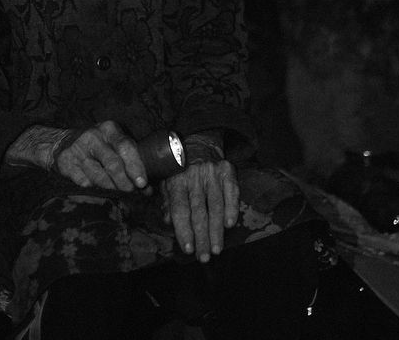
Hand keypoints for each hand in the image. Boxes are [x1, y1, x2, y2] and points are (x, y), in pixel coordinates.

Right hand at [51, 120, 147, 191]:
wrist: (62, 142)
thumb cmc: (98, 147)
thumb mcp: (114, 144)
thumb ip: (131, 161)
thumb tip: (147, 190)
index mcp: (109, 129)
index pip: (126, 147)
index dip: (135, 166)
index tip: (142, 183)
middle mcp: (93, 136)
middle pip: (113, 164)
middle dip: (125, 182)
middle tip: (131, 192)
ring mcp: (77, 149)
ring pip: (99, 176)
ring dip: (111, 189)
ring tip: (117, 193)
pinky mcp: (65, 162)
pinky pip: (84, 183)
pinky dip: (94, 189)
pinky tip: (98, 189)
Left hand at [161, 140, 239, 262]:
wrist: (199, 141)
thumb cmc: (180, 168)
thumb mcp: (167, 180)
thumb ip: (167, 201)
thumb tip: (167, 221)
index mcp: (176, 181)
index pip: (180, 209)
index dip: (183, 230)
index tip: (188, 249)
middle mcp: (194, 177)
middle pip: (199, 212)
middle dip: (201, 237)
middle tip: (203, 257)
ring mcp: (212, 174)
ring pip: (215, 205)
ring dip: (217, 230)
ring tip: (216, 249)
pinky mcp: (227, 171)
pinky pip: (231, 191)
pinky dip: (232, 208)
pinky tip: (230, 224)